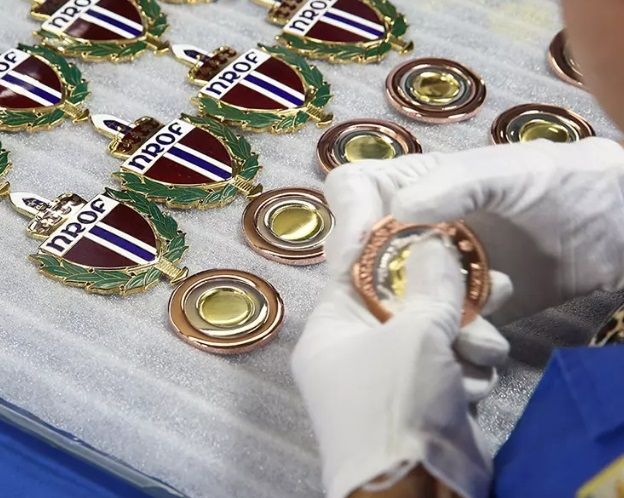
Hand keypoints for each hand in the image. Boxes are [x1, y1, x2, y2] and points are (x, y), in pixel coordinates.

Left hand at [293, 240, 499, 497]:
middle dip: (452, 297)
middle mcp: (354, 354)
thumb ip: (428, 282)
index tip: (431, 228)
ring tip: (480, 350)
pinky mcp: (426, 404)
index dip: (394, 247)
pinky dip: (469, 375)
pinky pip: (454, 370)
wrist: (414, 489)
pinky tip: (471, 387)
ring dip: (468, 340)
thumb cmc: (395, 405)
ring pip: (439, 335)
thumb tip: (430, 242)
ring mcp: (391, 381)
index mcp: (329, 331)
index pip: (356, 271)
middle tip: (492, 285)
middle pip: (407, 301)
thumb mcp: (413, 332)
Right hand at [327, 139, 623, 317]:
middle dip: (378, 284)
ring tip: (463, 325)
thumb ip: (455, 185)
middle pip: (361, 254)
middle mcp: (415, 227)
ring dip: (419, 320)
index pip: (353, 190)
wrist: (619, 228)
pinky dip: (456, 341)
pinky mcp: (463, 307)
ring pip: (395, 300)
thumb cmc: (566, 182)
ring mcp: (435, 270)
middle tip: (406, 303)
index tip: (356, 254)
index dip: (344, 219)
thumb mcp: (511, 172)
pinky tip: (487, 340)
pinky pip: (438, 329)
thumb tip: (399, 209)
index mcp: (417, 183)